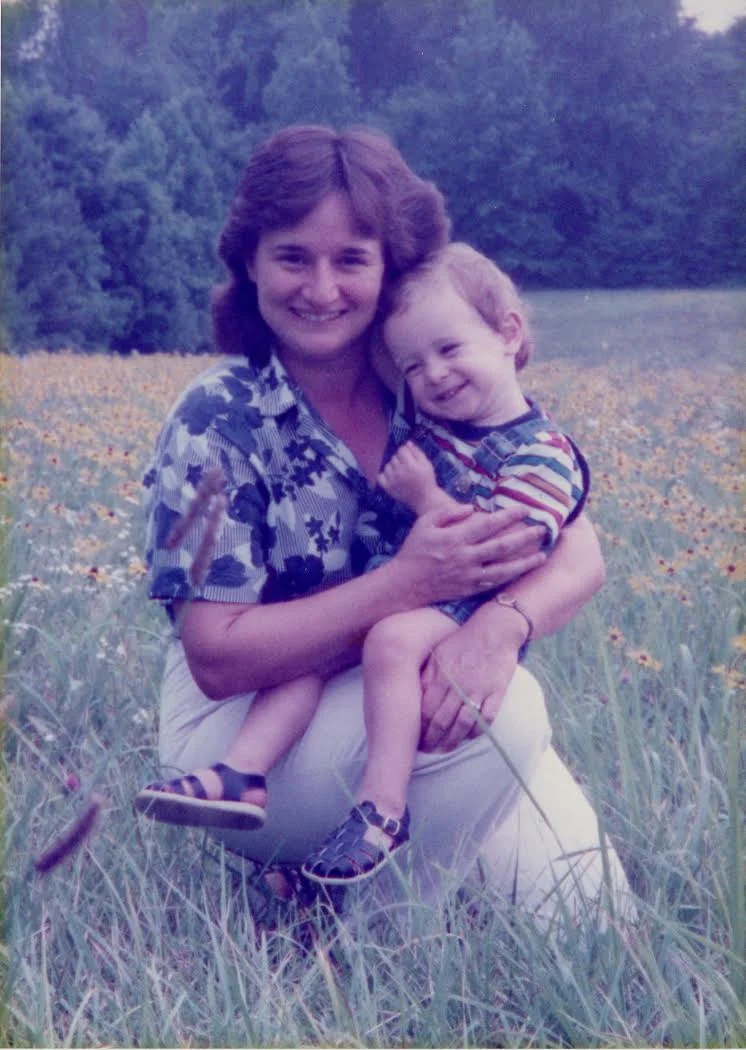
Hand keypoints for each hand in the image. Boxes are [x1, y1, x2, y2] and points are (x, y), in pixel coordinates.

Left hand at [378, 442, 438, 513]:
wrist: (425, 499)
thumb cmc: (427, 480)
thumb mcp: (427, 464)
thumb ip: (417, 452)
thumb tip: (407, 443)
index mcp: (410, 466)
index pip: (401, 450)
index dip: (406, 452)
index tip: (411, 458)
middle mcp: (400, 472)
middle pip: (394, 457)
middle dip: (400, 459)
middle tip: (408, 467)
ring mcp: (392, 481)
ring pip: (387, 466)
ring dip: (393, 467)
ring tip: (401, 473)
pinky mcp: (388, 488)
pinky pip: (380, 476)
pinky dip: (384, 475)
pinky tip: (392, 477)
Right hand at [394, 503, 546, 607]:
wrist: (405, 584)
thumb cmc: (414, 549)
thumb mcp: (425, 523)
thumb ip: (449, 512)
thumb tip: (473, 508)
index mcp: (455, 538)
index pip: (488, 524)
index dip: (509, 516)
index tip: (525, 509)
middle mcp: (465, 557)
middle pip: (502, 546)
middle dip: (525, 537)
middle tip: (543, 530)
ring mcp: (468, 575)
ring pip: (503, 568)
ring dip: (524, 562)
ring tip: (542, 556)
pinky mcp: (468, 589)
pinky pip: (494, 582)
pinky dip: (510, 577)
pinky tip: (522, 572)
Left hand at [419, 601, 525, 751]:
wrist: (494, 628)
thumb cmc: (462, 641)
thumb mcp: (438, 654)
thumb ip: (426, 676)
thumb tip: (412, 696)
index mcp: (441, 676)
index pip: (425, 710)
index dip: (419, 728)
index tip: (415, 738)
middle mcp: (458, 685)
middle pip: (441, 721)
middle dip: (432, 740)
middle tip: (427, 750)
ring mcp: (479, 690)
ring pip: (462, 724)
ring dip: (452, 740)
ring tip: (445, 748)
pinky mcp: (497, 692)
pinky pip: (487, 719)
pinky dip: (477, 731)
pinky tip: (469, 737)